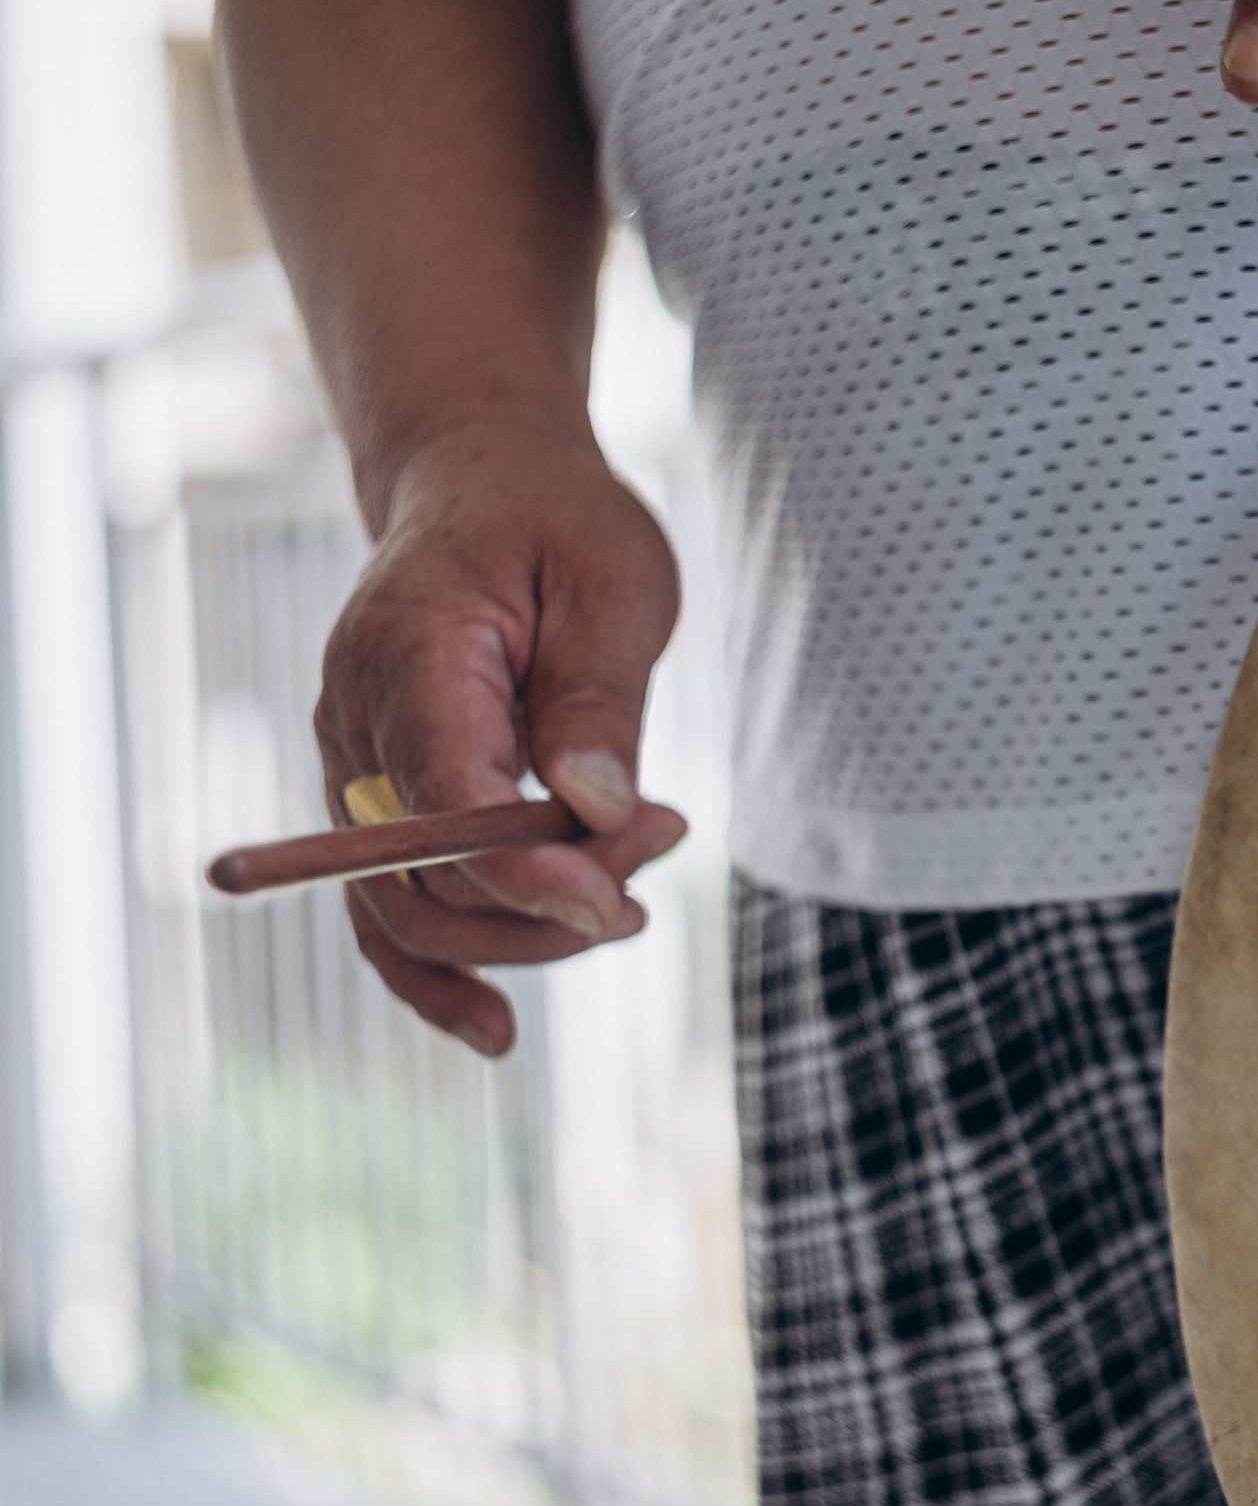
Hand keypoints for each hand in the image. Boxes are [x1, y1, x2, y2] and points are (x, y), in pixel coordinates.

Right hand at [317, 410, 686, 1057]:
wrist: (482, 479)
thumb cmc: (557, 521)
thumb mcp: (613, 583)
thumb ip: (600, 701)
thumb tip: (596, 815)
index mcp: (411, 655)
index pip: (448, 803)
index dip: (530, 876)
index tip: (625, 901)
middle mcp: (357, 721)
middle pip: (422, 881)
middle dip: (545, 913)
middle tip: (654, 873)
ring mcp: (355, 766)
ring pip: (404, 911)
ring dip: (516, 942)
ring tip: (627, 917)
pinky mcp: (379, 796)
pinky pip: (391, 904)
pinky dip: (438, 969)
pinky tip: (494, 1026)